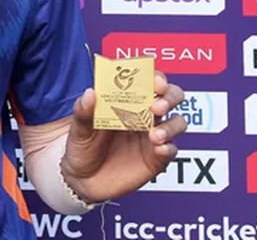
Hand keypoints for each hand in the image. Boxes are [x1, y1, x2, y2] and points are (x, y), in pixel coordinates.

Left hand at [59, 70, 185, 202]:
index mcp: (127, 100)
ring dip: (171, 125)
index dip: (156, 77)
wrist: (83, 180)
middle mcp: (144, 115)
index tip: (155, 82)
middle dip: (170, 96)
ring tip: (154, 135)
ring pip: (177, 122)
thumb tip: (90, 93)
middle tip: (157, 106)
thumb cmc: (83, 146)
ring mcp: (153, 136)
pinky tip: (158, 149)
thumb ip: (83, 112)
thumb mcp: (79, 128)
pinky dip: (169, 148)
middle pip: (171, 96)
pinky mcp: (156, 159)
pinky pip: (171, 150)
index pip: (149, 80)